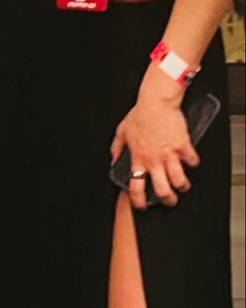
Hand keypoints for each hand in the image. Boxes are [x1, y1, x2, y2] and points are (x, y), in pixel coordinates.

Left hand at [110, 69, 198, 209]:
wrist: (156, 103)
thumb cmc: (140, 115)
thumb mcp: (122, 131)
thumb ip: (117, 147)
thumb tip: (114, 157)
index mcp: (139, 158)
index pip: (136, 185)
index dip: (138, 200)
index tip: (141, 205)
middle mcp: (154, 160)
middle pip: (162, 190)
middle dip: (167, 199)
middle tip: (168, 199)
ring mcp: (170, 155)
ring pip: (180, 181)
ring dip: (182, 186)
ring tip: (182, 185)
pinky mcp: (184, 147)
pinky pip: (193, 162)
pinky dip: (193, 164)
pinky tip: (190, 161)